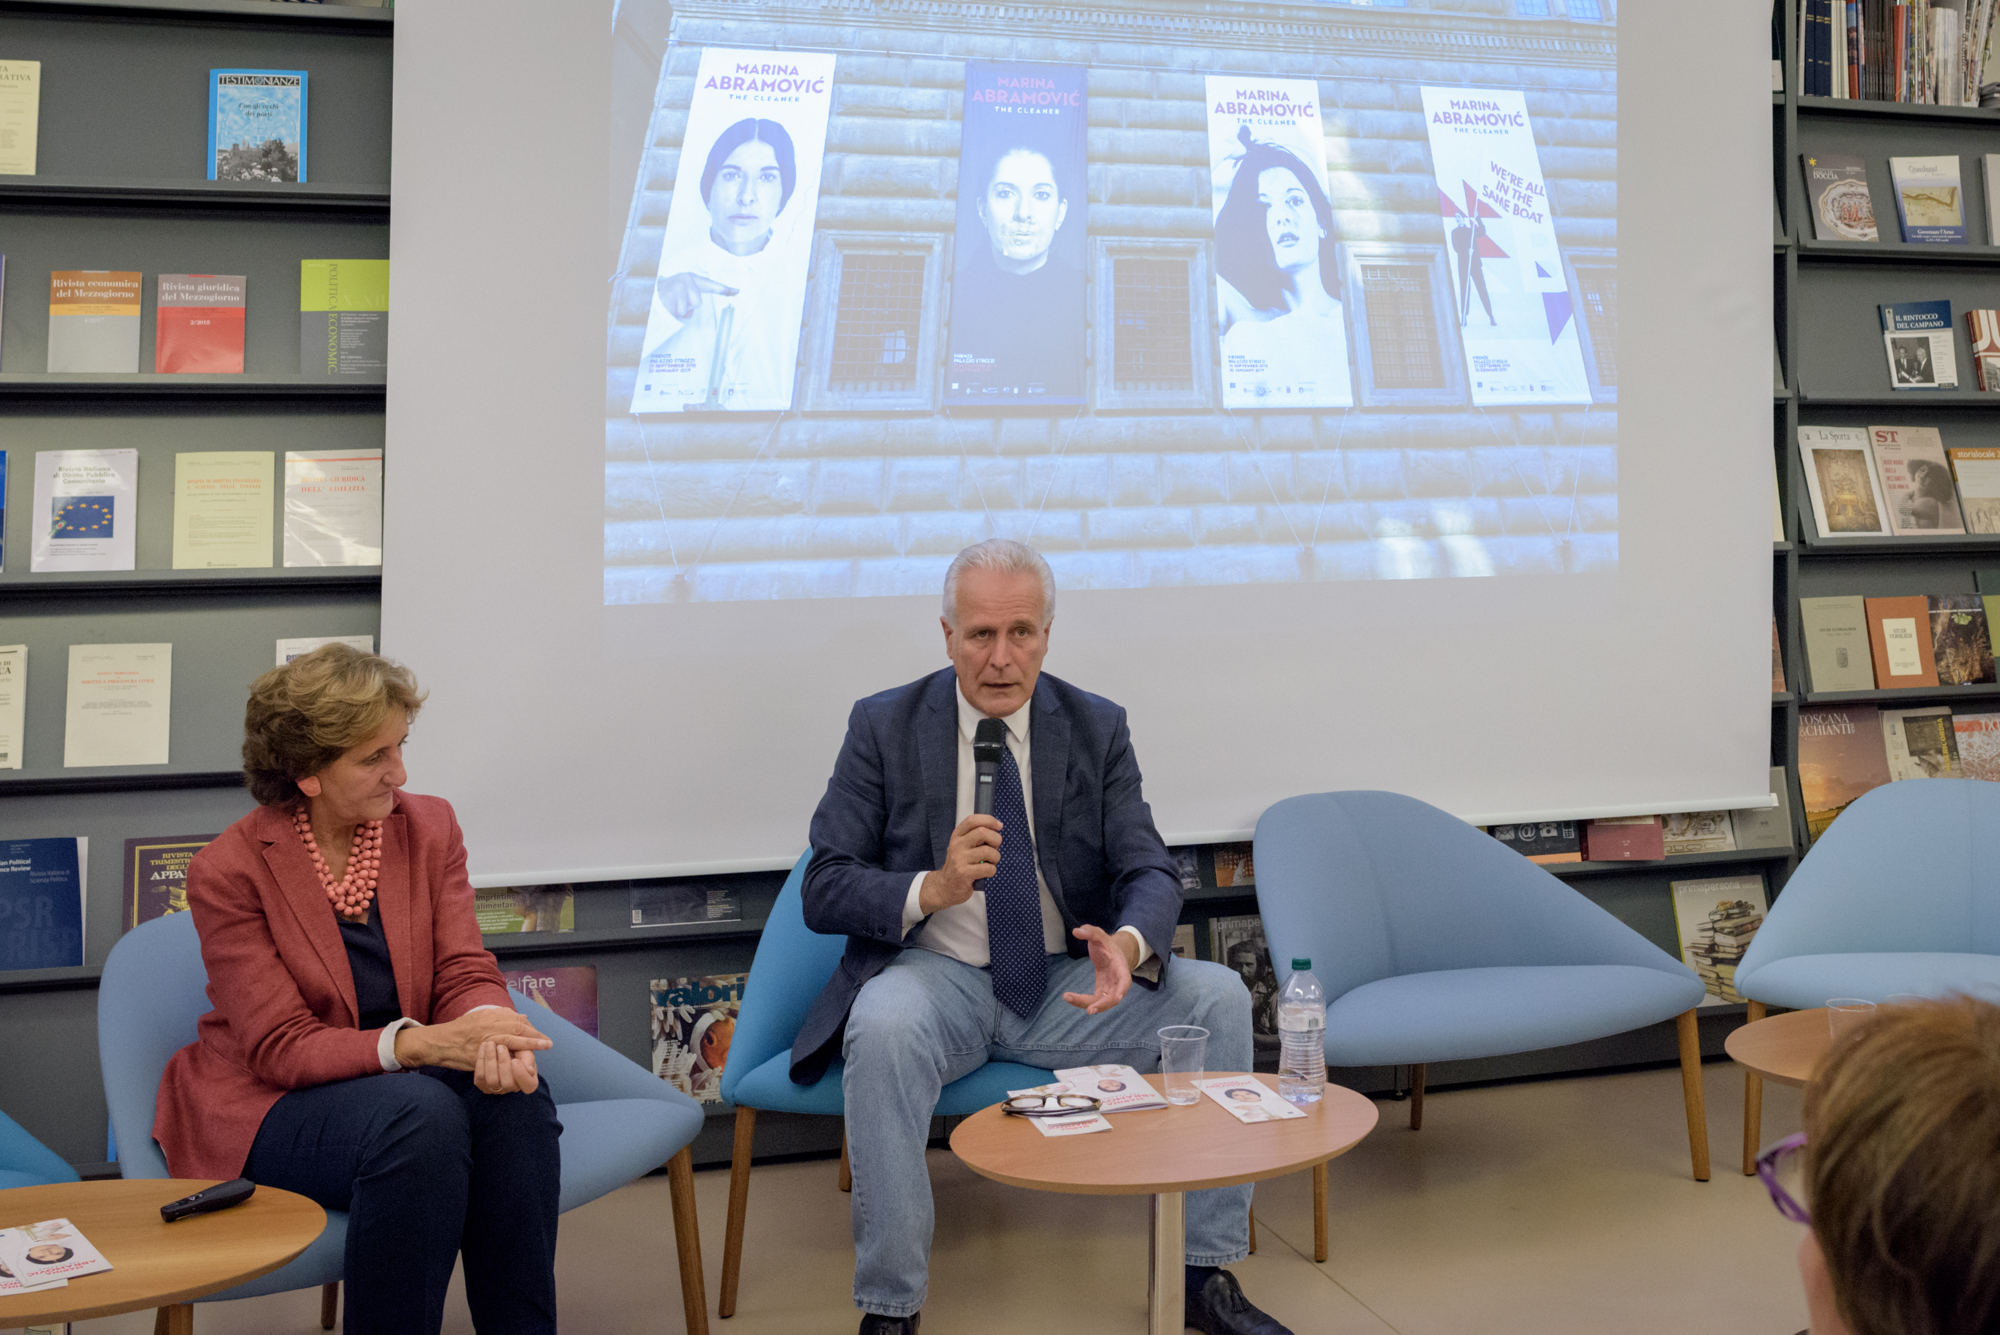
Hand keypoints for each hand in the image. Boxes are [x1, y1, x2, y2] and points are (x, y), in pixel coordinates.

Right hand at [394, 1009, 550, 1071]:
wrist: (438, 1042)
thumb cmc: (458, 1030)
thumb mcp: (478, 1017)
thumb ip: (499, 1016)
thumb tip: (521, 1016)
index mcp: (489, 1015)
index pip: (515, 1019)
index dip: (529, 1027)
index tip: (538, 1034)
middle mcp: (488, 1024)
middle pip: (518, 1027)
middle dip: (534, 1034)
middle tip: (547, 1042)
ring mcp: (484, 1037)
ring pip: (513, 1038)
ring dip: (531, 1042)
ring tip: (545, 1046)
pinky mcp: (480, 1051)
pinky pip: (500, 1052)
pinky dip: (515, 1053)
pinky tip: (525, 1057)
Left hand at [474, 1039, 540, 1094]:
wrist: (501, 1047)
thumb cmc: (517, 1049)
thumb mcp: (526, 1050)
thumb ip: (529, 1058)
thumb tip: (530, 1071)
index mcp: (529, 1081)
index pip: (529, 1086)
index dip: (521, 1075)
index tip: (515, 1061)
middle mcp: (513, 1088)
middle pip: (508, 1083)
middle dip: (503, 1063)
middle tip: (501, 1046)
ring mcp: (498, 1089)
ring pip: (492, 1080)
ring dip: (490, 1060)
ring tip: (490, 1043)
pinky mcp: (483, 1085)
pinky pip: (480, 1076)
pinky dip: (481, 1060)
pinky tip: (484, 1047)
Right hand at [655, 272, 737, 318]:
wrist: (647, 293)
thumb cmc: (668, 295)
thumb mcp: (682, 293)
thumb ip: (693, 298)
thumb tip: (691, 312)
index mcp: (691, 278)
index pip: (710, 284)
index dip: (724, 289)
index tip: (737, 291)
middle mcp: (686, 279)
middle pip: (698, 303)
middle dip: (688, 307)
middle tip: (676, 302)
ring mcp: (679, 285)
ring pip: (689, 308)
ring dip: (680, 310)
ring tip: (670, 303)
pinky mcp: (672, 293)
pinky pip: (679, 311)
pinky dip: (673, 312)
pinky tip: (667, 305)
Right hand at [918, 814, 1002, 914]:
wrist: (945, 887)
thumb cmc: (959, 865)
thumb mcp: (963, 847)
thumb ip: (976, 837)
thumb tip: (997, 828)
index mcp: (957, 836)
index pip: (973, 820)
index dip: (989, 820)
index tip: (999, 826)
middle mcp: (957, 845)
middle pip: (983, 832)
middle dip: (996, 840)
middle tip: (995, 848)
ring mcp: (960, 859)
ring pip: (988, 851)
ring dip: (995, 858)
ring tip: (990, 863)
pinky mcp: (964, 873)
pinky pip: (988, 868)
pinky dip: (992, 871)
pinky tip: (985, 873)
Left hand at [1063, 925, 1136, 1014]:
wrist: (1111, 953)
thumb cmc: (1106, 944)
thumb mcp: (1099, 935)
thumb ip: (1089, 932)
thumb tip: (1076, 931)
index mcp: (1121, 969)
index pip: (1125, 981)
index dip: (1122, 989)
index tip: (1118, 997)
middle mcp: (1117, 983)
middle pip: (1113, 998)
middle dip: (1102, 1005)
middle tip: (1089, 1010)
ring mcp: (1110, 989)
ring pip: (1101, 1002)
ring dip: (1087, 1004)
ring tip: (1068, 998)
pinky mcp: (1101, 992)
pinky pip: (1093, 1000)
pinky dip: (1081, 1001)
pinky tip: (1069, 997)